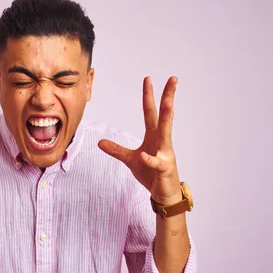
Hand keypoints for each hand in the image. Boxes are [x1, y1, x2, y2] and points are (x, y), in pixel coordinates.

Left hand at [98, 76, 181, 204]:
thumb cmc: (151, 174)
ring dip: (167, 117)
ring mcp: (165, 154)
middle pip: (164, 115)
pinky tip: (144, 156)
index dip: (148, 96)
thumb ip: (116, 150)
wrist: (163, 194)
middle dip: (168, 97)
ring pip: (166, 133)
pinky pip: (156, 163)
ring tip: (168, 103)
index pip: (150, 112)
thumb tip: (100, 142)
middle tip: (173, 79)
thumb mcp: (130, 160)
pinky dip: (150, 160)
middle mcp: (162, 142)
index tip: (148, 78)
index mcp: (154, 136)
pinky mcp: (165, 169)